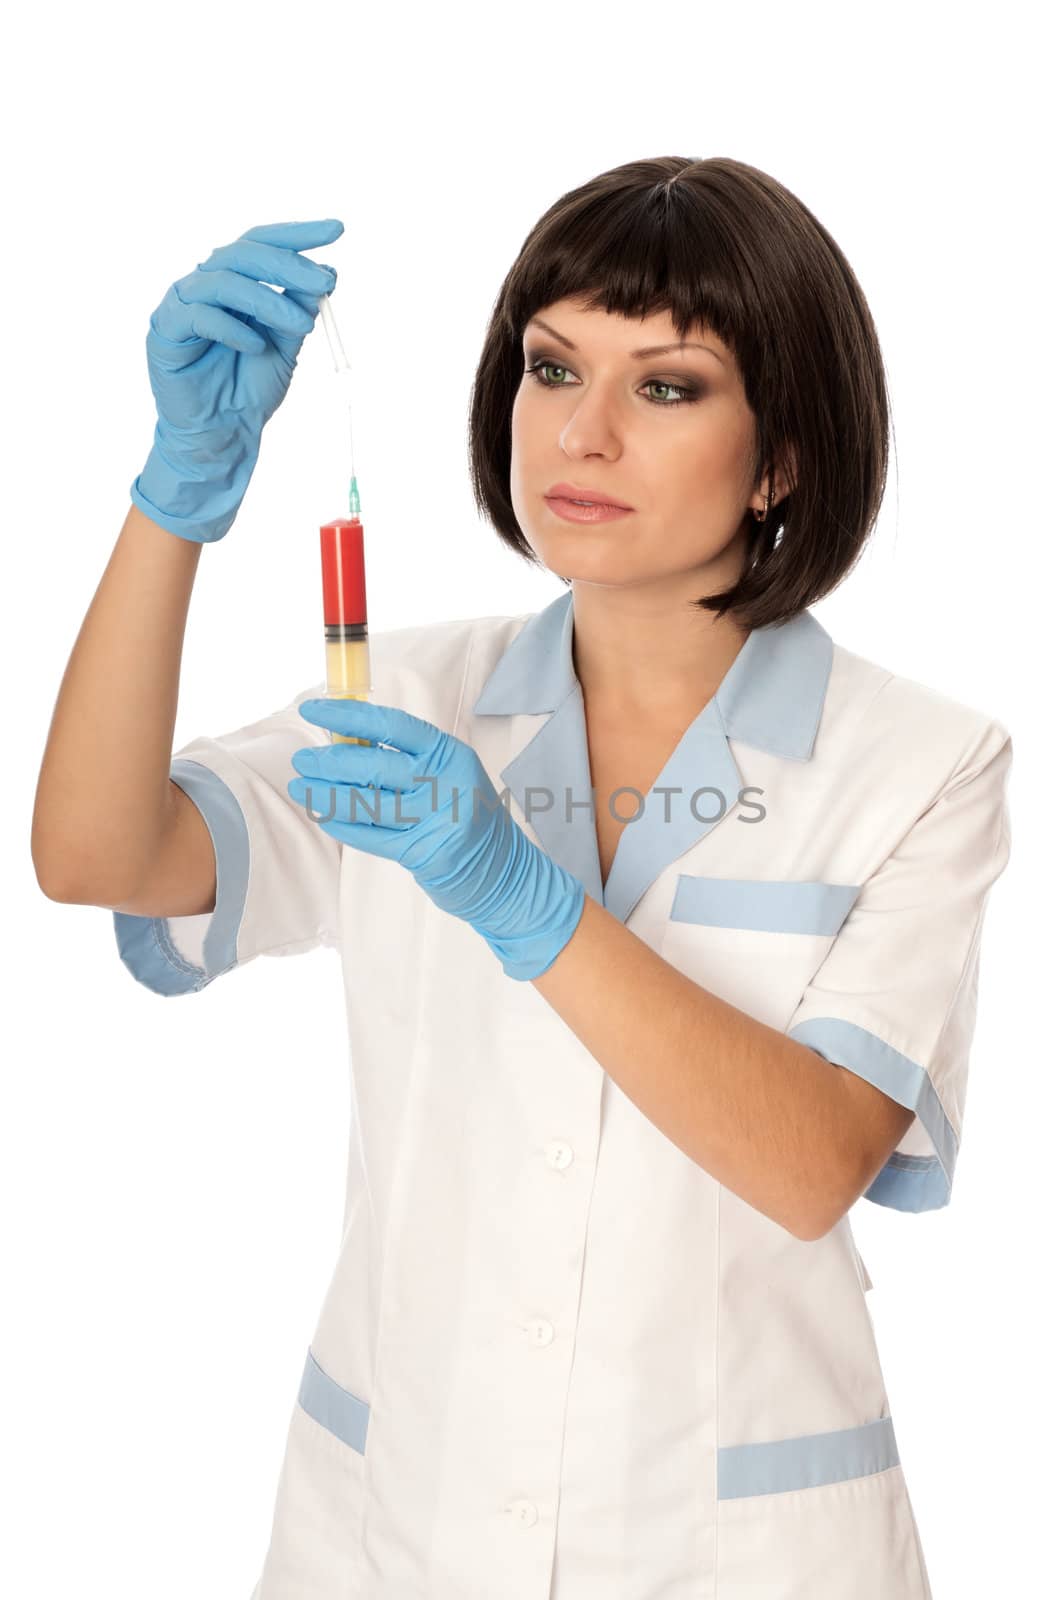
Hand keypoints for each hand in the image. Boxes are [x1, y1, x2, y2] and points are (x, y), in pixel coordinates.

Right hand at [131, 218, 343, 543]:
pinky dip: (232, 327)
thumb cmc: (250, 389)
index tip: (337, 230)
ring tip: (302, 327)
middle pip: (244, 253)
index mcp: (235, 281)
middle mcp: (207, 284)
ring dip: (268, 300)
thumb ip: (299, 310)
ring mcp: (183, 304)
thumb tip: (327, 273)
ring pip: (222, 280)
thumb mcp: (286, 346)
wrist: (223, 434)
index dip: (298, 235)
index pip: (263, 243)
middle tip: (325, 283)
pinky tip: (255, 346)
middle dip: (288, 265)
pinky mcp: (165, 330)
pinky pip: (198, 315)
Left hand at [288, 698, 586, 980]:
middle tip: (302, 759)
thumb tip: (344, 740)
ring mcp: (436, 820)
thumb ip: (404, 759)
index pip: (393, 726)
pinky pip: (371, 836)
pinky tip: (324, 816)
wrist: (503, 871)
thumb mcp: (446, 775)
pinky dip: (343, 826)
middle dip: (330, 762)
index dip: (349, 715)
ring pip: (366, 803)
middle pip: (375, 765)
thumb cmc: (463, 814)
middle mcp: (446, 782)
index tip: (313, 710)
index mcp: (449, 753)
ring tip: (300, 788)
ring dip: (326, 795)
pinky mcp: (425, 853)